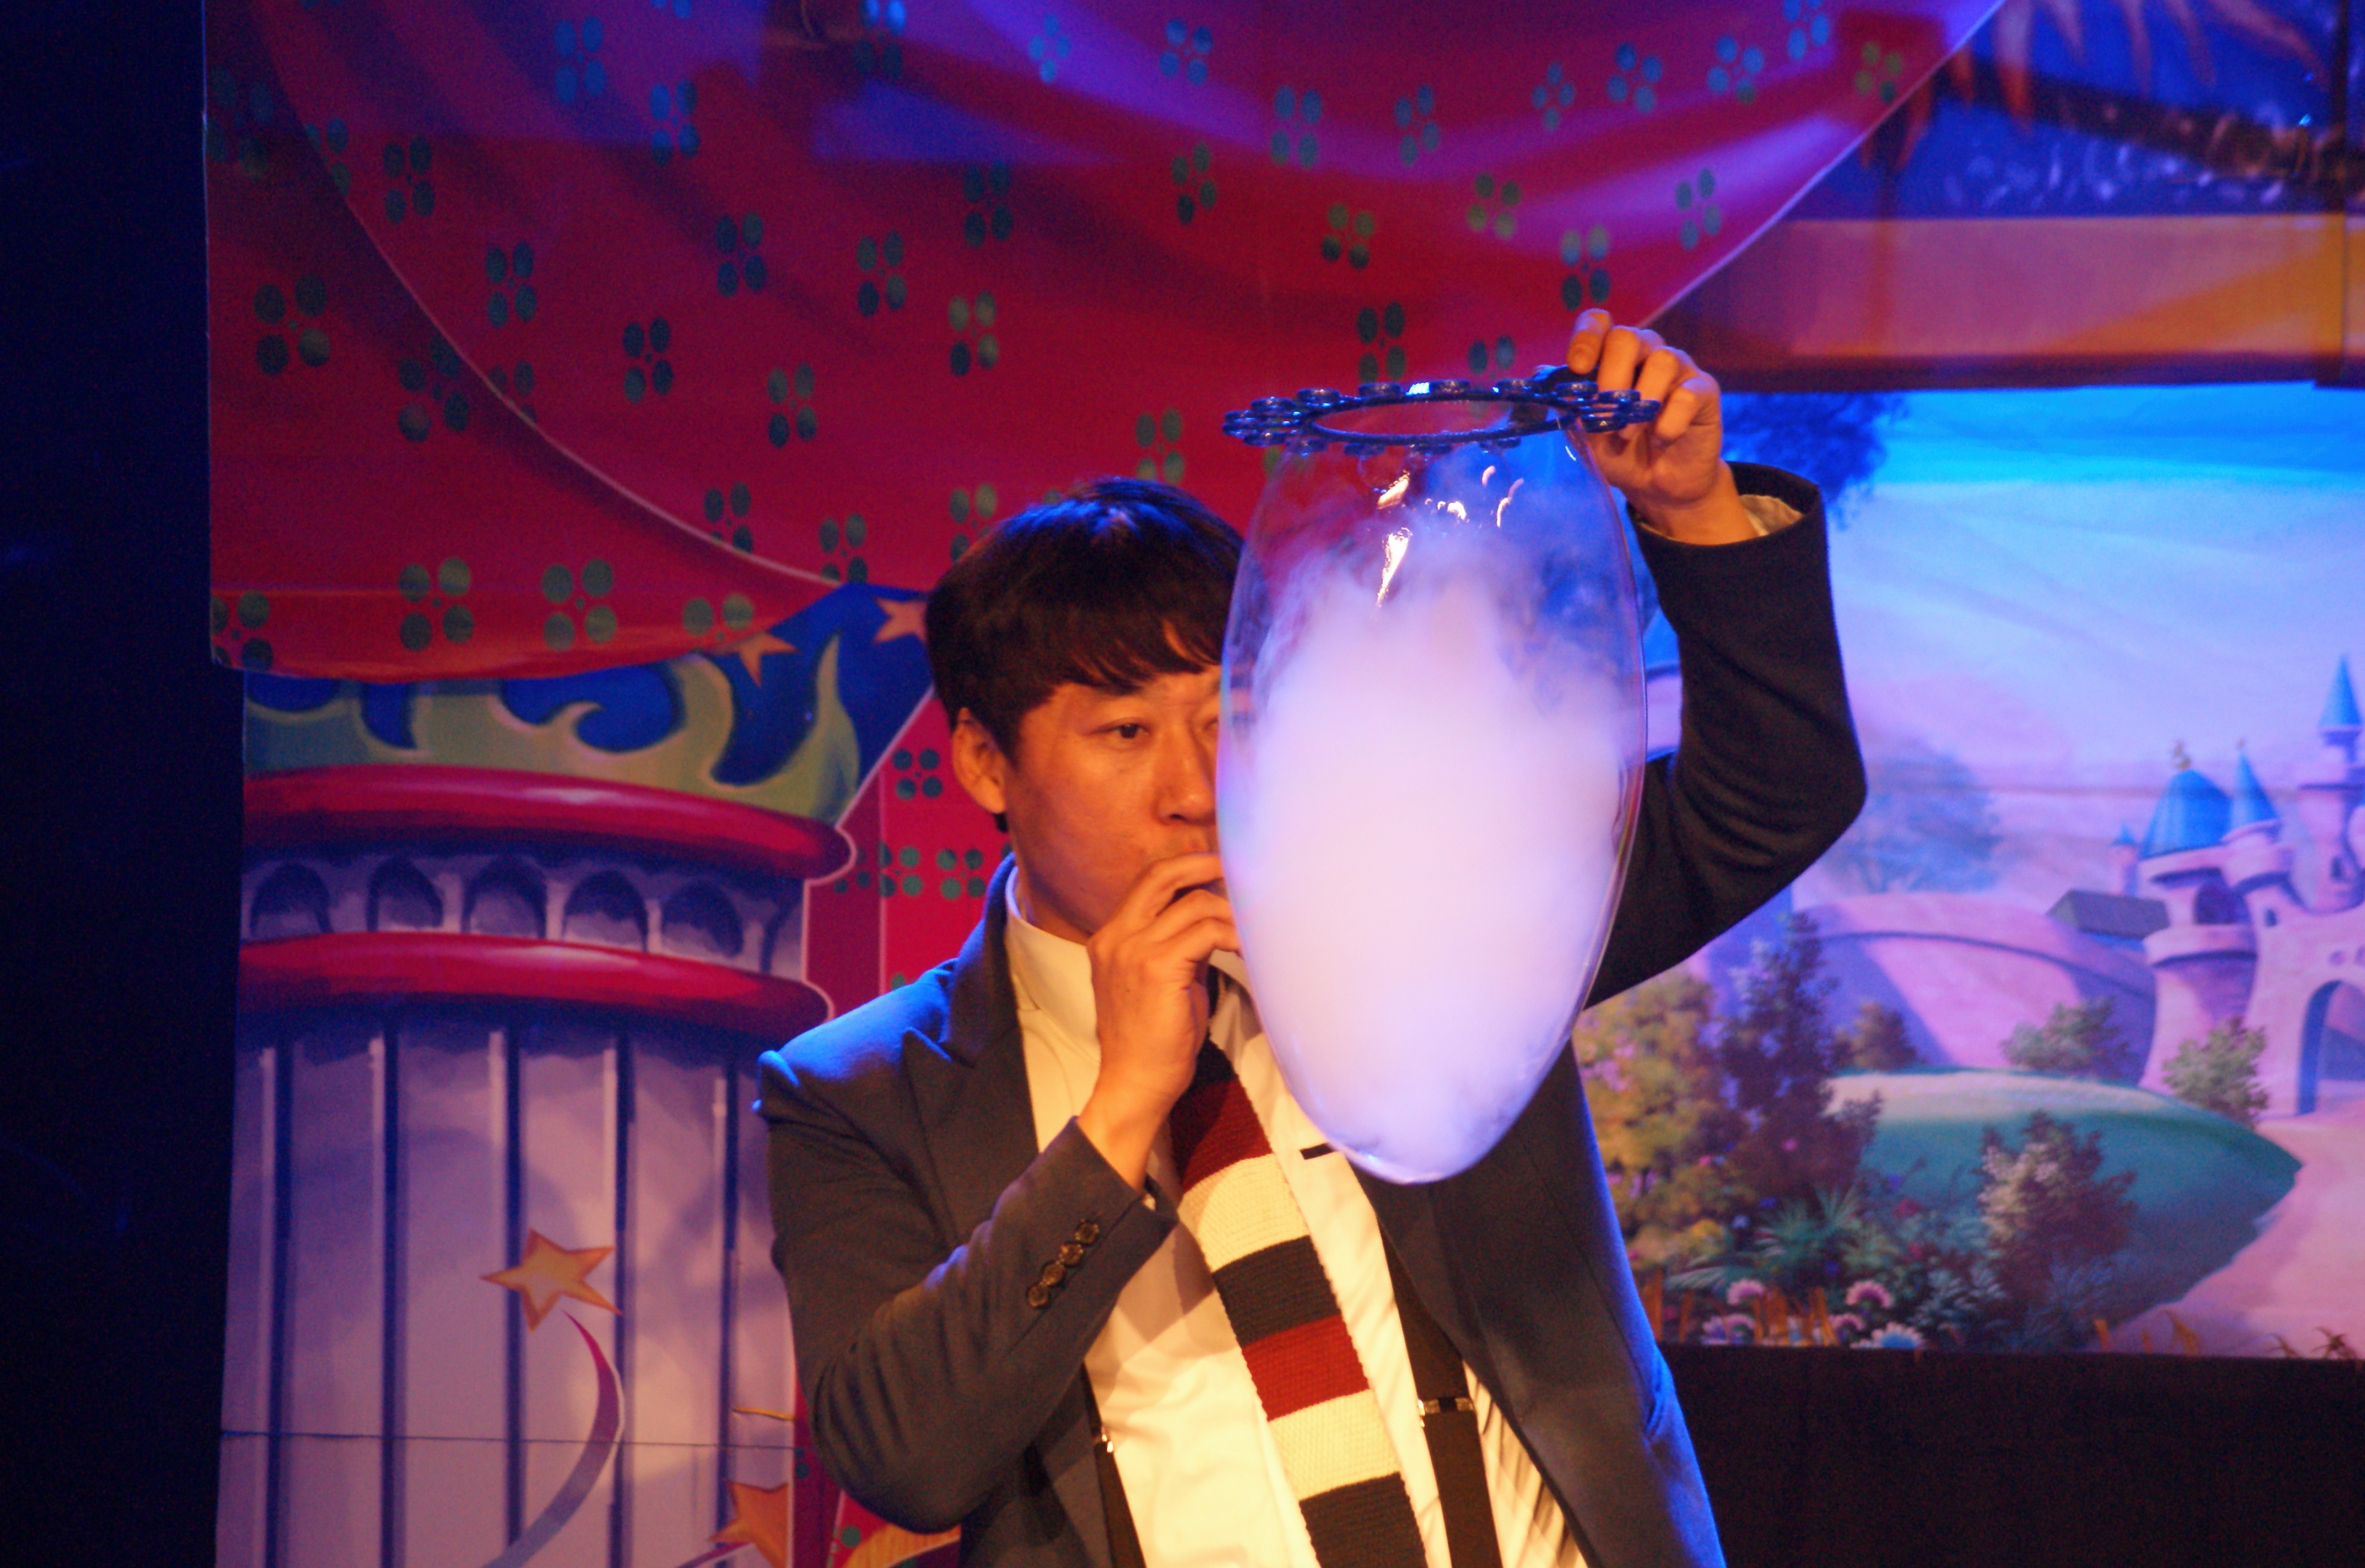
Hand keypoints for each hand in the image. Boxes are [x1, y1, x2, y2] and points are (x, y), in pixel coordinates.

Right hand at [1079, 852, 1237, 1188]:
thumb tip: (1212, 919)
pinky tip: (1251, 948)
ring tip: (1256, 926)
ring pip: (1194, 904)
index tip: (1219, 867)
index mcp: (1110, 937)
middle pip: (1161, 875)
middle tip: (1240, 870)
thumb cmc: (1153, 1040)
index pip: (1148, 882)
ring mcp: (1132, 949)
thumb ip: (1176, 945)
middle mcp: (1115, 937)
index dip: (1186, 866)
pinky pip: (1207, 932)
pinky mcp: (1156, 967)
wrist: (1135, 1083)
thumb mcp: (1160, 981)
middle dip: (1204, 864)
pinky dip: (1235, 935)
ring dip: (1232, 912)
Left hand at [1566, 308, 1756, 544]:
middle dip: (1611, 375)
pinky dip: (1669, 421)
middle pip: (1628, 337)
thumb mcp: (1587, 437)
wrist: (1658, 484)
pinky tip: (1660, 439)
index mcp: (1612, 356)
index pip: (1599, 323)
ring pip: (1663, 360)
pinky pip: (1687, 395)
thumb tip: (1544, 377)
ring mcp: (1678, 368)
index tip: (1577, 367)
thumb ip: (1570, 408)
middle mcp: (1646, 353)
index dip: (1587, 337)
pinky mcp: (1704, 391)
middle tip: (1605, 410)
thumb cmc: (1619, 453)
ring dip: (1641, 402)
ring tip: (1627, 434)